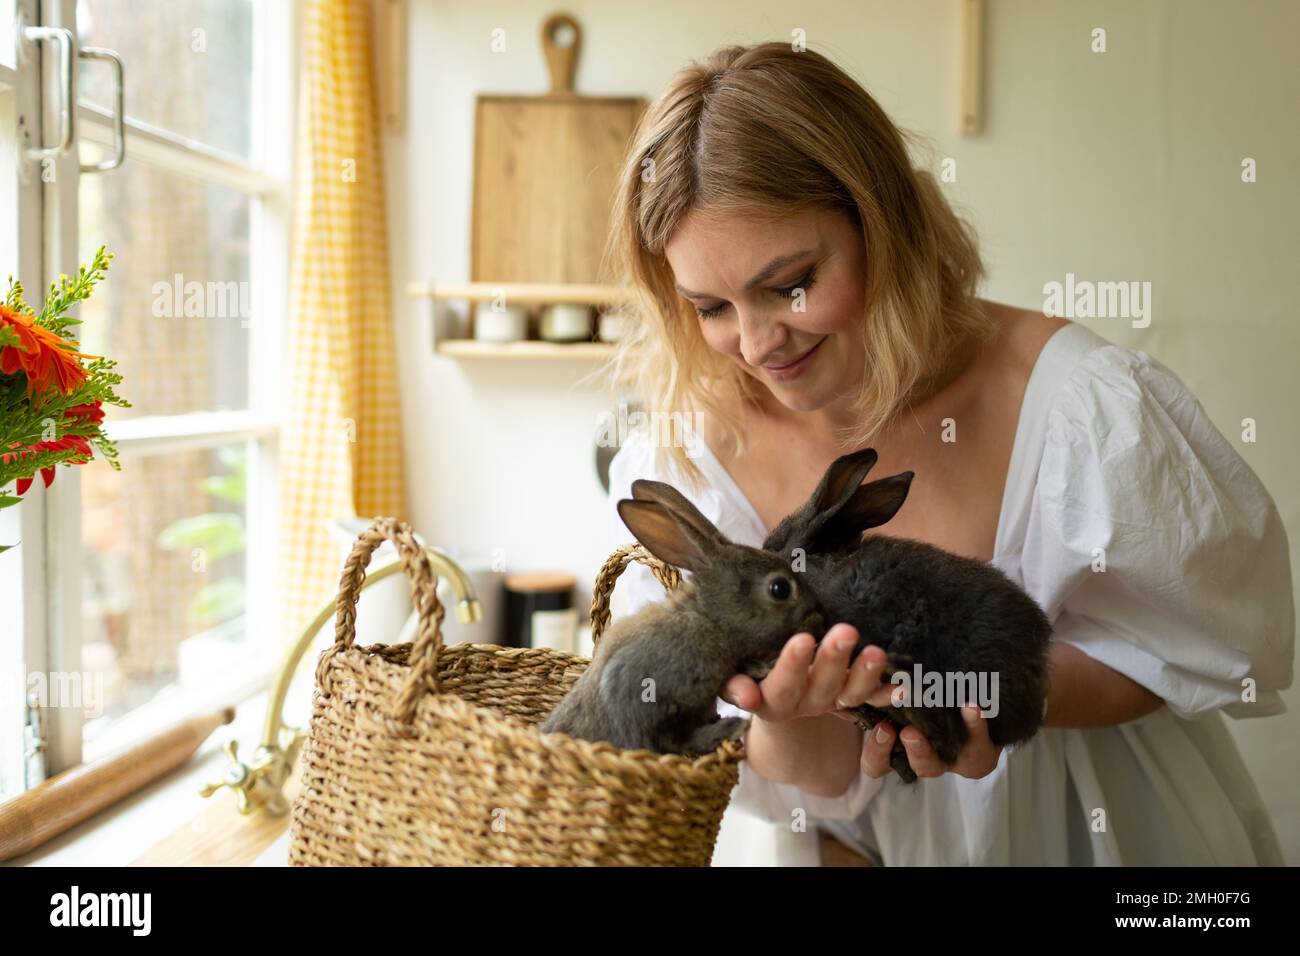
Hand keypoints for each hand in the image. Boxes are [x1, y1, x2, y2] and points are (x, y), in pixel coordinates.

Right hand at [721, 623, 889, 722]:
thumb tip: (744, 695)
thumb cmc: (748, 668)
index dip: (792, 666)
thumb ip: (733, 683)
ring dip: (866, 674)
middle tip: (846, 631)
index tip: (802, 640)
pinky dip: (890, 692)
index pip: (781, 684)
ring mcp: (831, 703)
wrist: (770, 690)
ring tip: (878, 652)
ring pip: (851, 693)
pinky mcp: (852, 699)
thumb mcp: (734, 675)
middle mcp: (804, 704)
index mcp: (772, 699)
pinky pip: (873, 699)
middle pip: (821, 685)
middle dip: (834, 659)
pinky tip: (907, 685)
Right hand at [859, 703, 1002, 779]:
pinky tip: (972, 706)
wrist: (982, 701)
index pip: (877, 764)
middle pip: (910, 767)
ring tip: (919, 729)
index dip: (876, 753)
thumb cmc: (931, 696)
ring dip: (926, 749)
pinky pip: (978, 745)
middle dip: (905, 750)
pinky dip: (975, 725)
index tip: (882, 728)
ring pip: (936, 765)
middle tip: (904, 732)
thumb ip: (876, 694)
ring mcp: (951, 759)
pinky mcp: (980, 753)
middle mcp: (924, 758)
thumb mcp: (901, 696)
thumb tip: (850, 677)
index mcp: (900, 749)